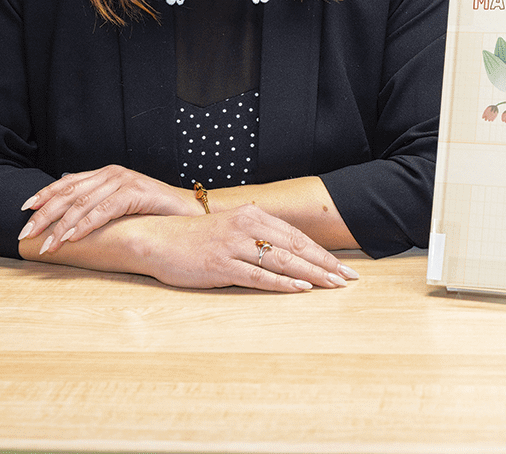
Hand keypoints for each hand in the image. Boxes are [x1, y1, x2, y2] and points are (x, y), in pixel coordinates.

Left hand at [19, 165, 194, 251]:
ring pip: (83, 203)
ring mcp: (124, 181)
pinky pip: (105, 210)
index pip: (67, 182)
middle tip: (26, 233)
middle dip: (44, 214)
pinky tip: (73, 238)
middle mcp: (112, 174)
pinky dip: (86, 225)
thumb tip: (67, 222)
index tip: (24, 210)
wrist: (189, 213)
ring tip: (48, 244)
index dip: (44, 195)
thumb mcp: (121, 208)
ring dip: (62, 226)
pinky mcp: (136, 192)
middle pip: (69, 193)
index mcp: (105, 175)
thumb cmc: (155, 214)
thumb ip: (98, 207)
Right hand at [126, 204, 357, 291]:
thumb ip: (257, 236)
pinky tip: (300, 289)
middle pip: (295, 247)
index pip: (296, 236)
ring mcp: (233, 245)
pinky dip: (282, 283)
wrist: (157, 239)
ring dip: (311, 274)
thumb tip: (287, 253)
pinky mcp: (220, 265)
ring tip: (333, 285)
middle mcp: (245, 226)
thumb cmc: (195, 238)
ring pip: (281, 260)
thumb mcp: (230, 229)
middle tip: (348, 279)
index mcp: (251, 215)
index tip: (342, 267)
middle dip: (325, 264)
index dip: (322, 253)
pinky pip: (258, 275)